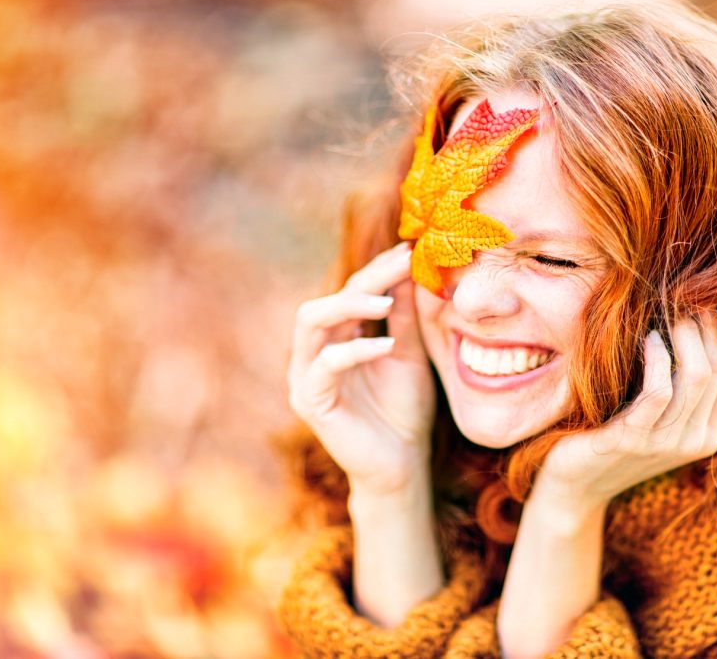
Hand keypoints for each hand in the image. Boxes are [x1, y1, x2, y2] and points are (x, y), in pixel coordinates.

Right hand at [286, 242, 435, 494]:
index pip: (349, 292)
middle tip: (401, 264)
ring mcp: (306, 377)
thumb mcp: (409, 354)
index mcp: (336, 339)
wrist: (402, 466)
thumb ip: (404, 316)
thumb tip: (410, 266)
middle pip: (327, 299)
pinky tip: (384, 346)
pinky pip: (324, 366)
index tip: (410, 250)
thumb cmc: (404, 411)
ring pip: (310, 322)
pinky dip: (353, 350)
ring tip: (386, 300)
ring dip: (348, 305)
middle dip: (363, 278)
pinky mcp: (310, 402)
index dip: (378, 269)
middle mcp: (314, 353)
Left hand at [532, 310, 716, 507]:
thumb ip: (674, 382)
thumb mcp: (651, 412)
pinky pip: (659, 391)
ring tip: (667, 308)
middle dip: (703, 323)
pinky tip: (648, 338)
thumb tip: (687, 321)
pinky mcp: (633, 439)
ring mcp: (666, 443)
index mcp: (707, 432)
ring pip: (697, 375)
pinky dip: (657, 358)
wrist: (571, 486)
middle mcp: (696, 440)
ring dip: (683, 333)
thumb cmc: (607, 435)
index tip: (696, 296)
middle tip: (681, 293)